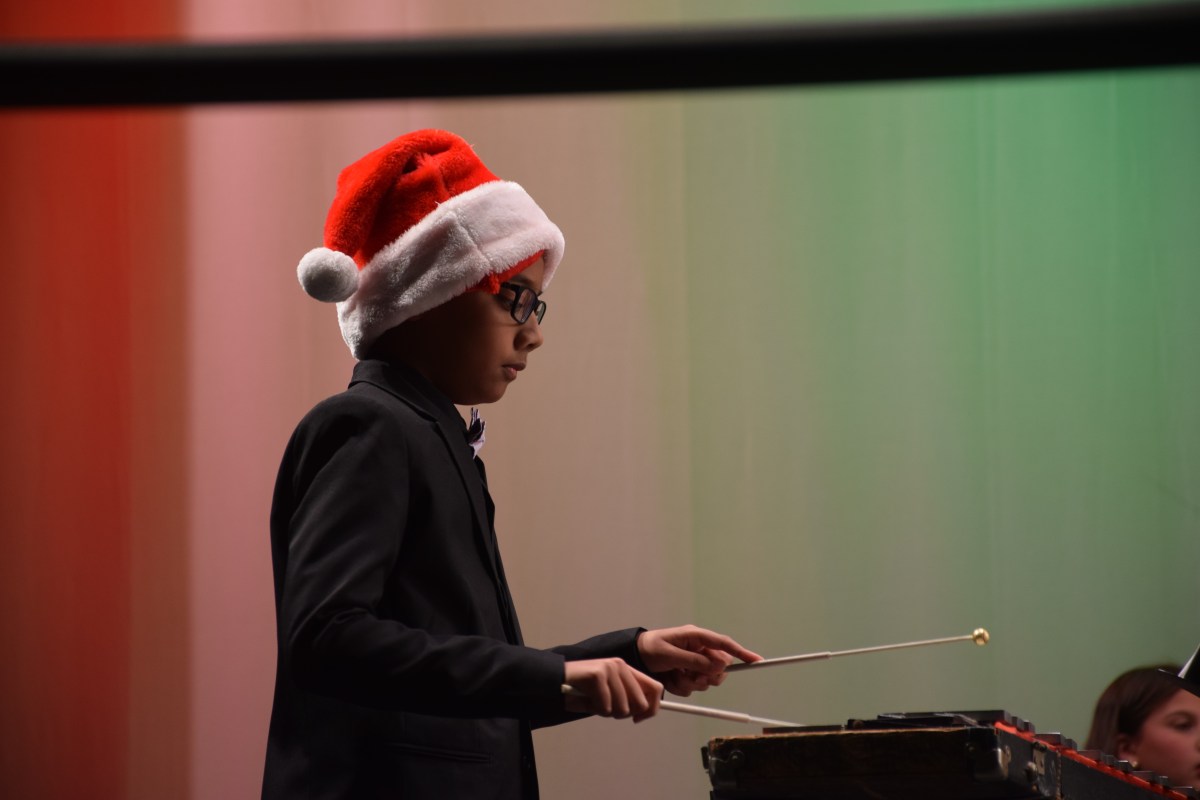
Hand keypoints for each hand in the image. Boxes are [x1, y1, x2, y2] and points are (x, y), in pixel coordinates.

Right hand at [563, 658, 663, 722]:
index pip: (656, 688)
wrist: (556, 678)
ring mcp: (609, 669)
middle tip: (607, 709)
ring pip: (622, 709)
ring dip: (606, 712)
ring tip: (593, 702)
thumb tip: (645, 712)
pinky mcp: (597, 675)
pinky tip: (586, 699)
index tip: (638, 719)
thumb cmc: (583, 689)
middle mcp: (621, 666)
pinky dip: (595, 710)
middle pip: (641, 704)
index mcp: (627, 669)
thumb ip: (626, 698)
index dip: (652, 708)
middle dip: (625, 714)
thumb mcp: (609, 693)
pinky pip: (605, 707)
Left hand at [637, 625, 761, 696]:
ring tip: (673, 676)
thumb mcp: (670, 655)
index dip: (742, 653)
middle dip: (707, 677)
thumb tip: (718, 667)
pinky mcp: (688, 674)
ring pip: (706, 681)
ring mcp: (694, 662)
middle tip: (693, 677)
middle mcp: (699, 649)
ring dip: (691, 683)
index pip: (724, 644)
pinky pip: (694, 687)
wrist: (635, 657)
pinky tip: (670, 680)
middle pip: (719, 668)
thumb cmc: (650, 649)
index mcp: (696, 637)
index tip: (757, 661)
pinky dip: (683, 687)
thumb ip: (694, 661)